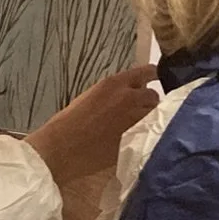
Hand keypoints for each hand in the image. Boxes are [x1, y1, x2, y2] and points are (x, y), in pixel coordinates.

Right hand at [24, 65, 162, 183]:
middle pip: (154, 96)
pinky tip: (132, 139)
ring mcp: (135, 119)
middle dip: (147, 103)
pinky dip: (145, 135)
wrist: (63, 148)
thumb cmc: (68, 123)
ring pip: (155, 115)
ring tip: (135, 127)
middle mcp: (130, 97)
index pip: (148, 72)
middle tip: (137, 112)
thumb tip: (128, 94)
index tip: (151, 82)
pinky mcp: (137, 138)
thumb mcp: (91, 96)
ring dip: (149, 119)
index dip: (151, 77)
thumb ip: (113, 93)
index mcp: (115, 83)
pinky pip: (150, 133)